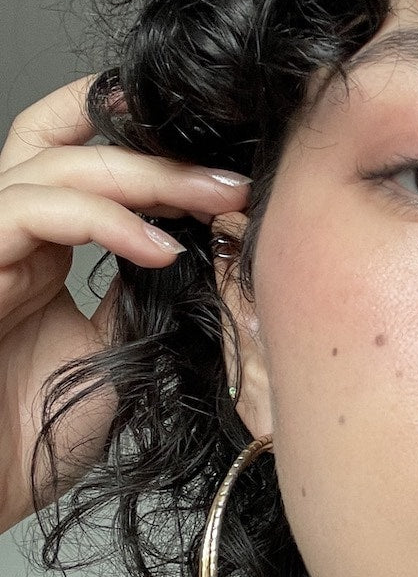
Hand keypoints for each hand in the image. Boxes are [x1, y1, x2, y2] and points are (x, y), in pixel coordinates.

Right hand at [0, 75, 249, 532]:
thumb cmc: (33, 435)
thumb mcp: (114, 348)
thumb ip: (141, 290)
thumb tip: (200, 244)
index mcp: (38, 247)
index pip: (79, 155)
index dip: (144, 141)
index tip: (225, 160)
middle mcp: (7, 235)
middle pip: (72, 146)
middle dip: (163, 153)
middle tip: (236, 178)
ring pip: (57, 167)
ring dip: (148, 177)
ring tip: (218, 200)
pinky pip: (29, 213)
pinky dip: (102, 220)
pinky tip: (159, 247)